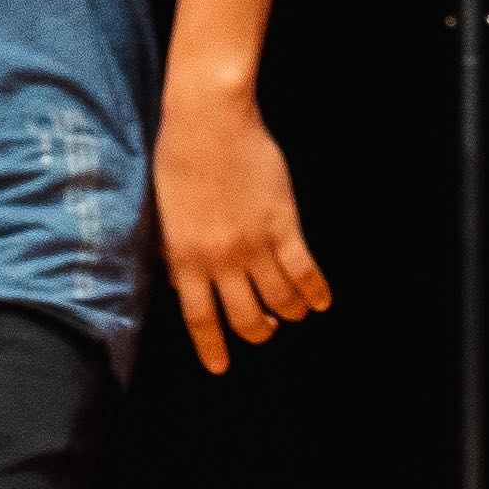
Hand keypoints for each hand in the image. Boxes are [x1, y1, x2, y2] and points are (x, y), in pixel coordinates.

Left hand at [154, 79, 333, 375]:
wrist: (209, 122)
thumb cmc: (181, 160)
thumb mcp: (167, 214)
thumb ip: (175, 253)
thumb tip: (181, 282)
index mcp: (186, 258)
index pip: (201, 318)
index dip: (213, 347)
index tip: (221, 367)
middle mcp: (221, 260)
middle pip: (245, 317)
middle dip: (258, 332)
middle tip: (265, 331)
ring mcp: (255, 244)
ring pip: (280, 300)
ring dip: (289, 313)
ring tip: (293, 314)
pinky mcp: (283, 224)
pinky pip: (304, 271)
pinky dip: (316, 292)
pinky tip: (321, 301)